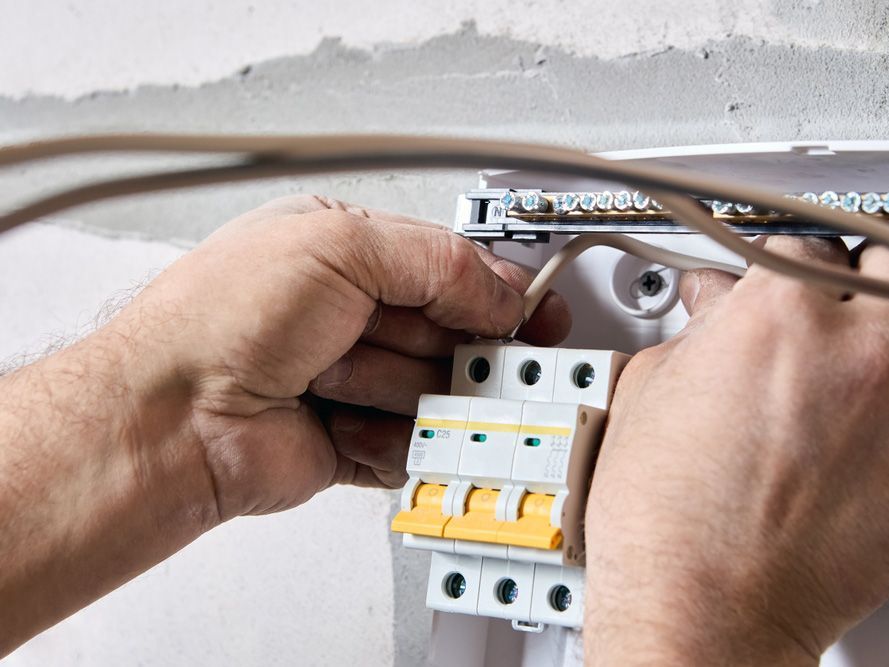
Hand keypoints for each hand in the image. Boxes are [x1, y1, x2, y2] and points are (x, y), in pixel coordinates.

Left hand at [109, 195, 569, 520]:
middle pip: (451, 333)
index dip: (495, 290)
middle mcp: (349, 316)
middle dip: (455, 345)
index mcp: (343, 254)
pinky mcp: (355, 443)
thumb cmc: (217, 322)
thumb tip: (499, 286)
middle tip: (462, 354)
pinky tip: (340, 423)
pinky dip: (389, 439)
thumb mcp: (336, 247)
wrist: (170, 422)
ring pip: (436, 391)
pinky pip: (415, 445)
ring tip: (339, 381)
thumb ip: (435, 260)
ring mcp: (353, 381)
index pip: (447, 266)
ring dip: (400, 388)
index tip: (535, 311)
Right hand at [585, 237, 888, 664]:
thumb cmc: (667, 519)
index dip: (779, 267)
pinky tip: (872, 432)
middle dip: (860, 278)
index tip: (778, 283)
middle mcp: (858, 350)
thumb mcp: (652, 389)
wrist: (702, 610)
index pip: (800, 246)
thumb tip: (715, 307)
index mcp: (778, 313)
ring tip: (847, 380)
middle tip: (834, 306)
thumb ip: (699, 328)